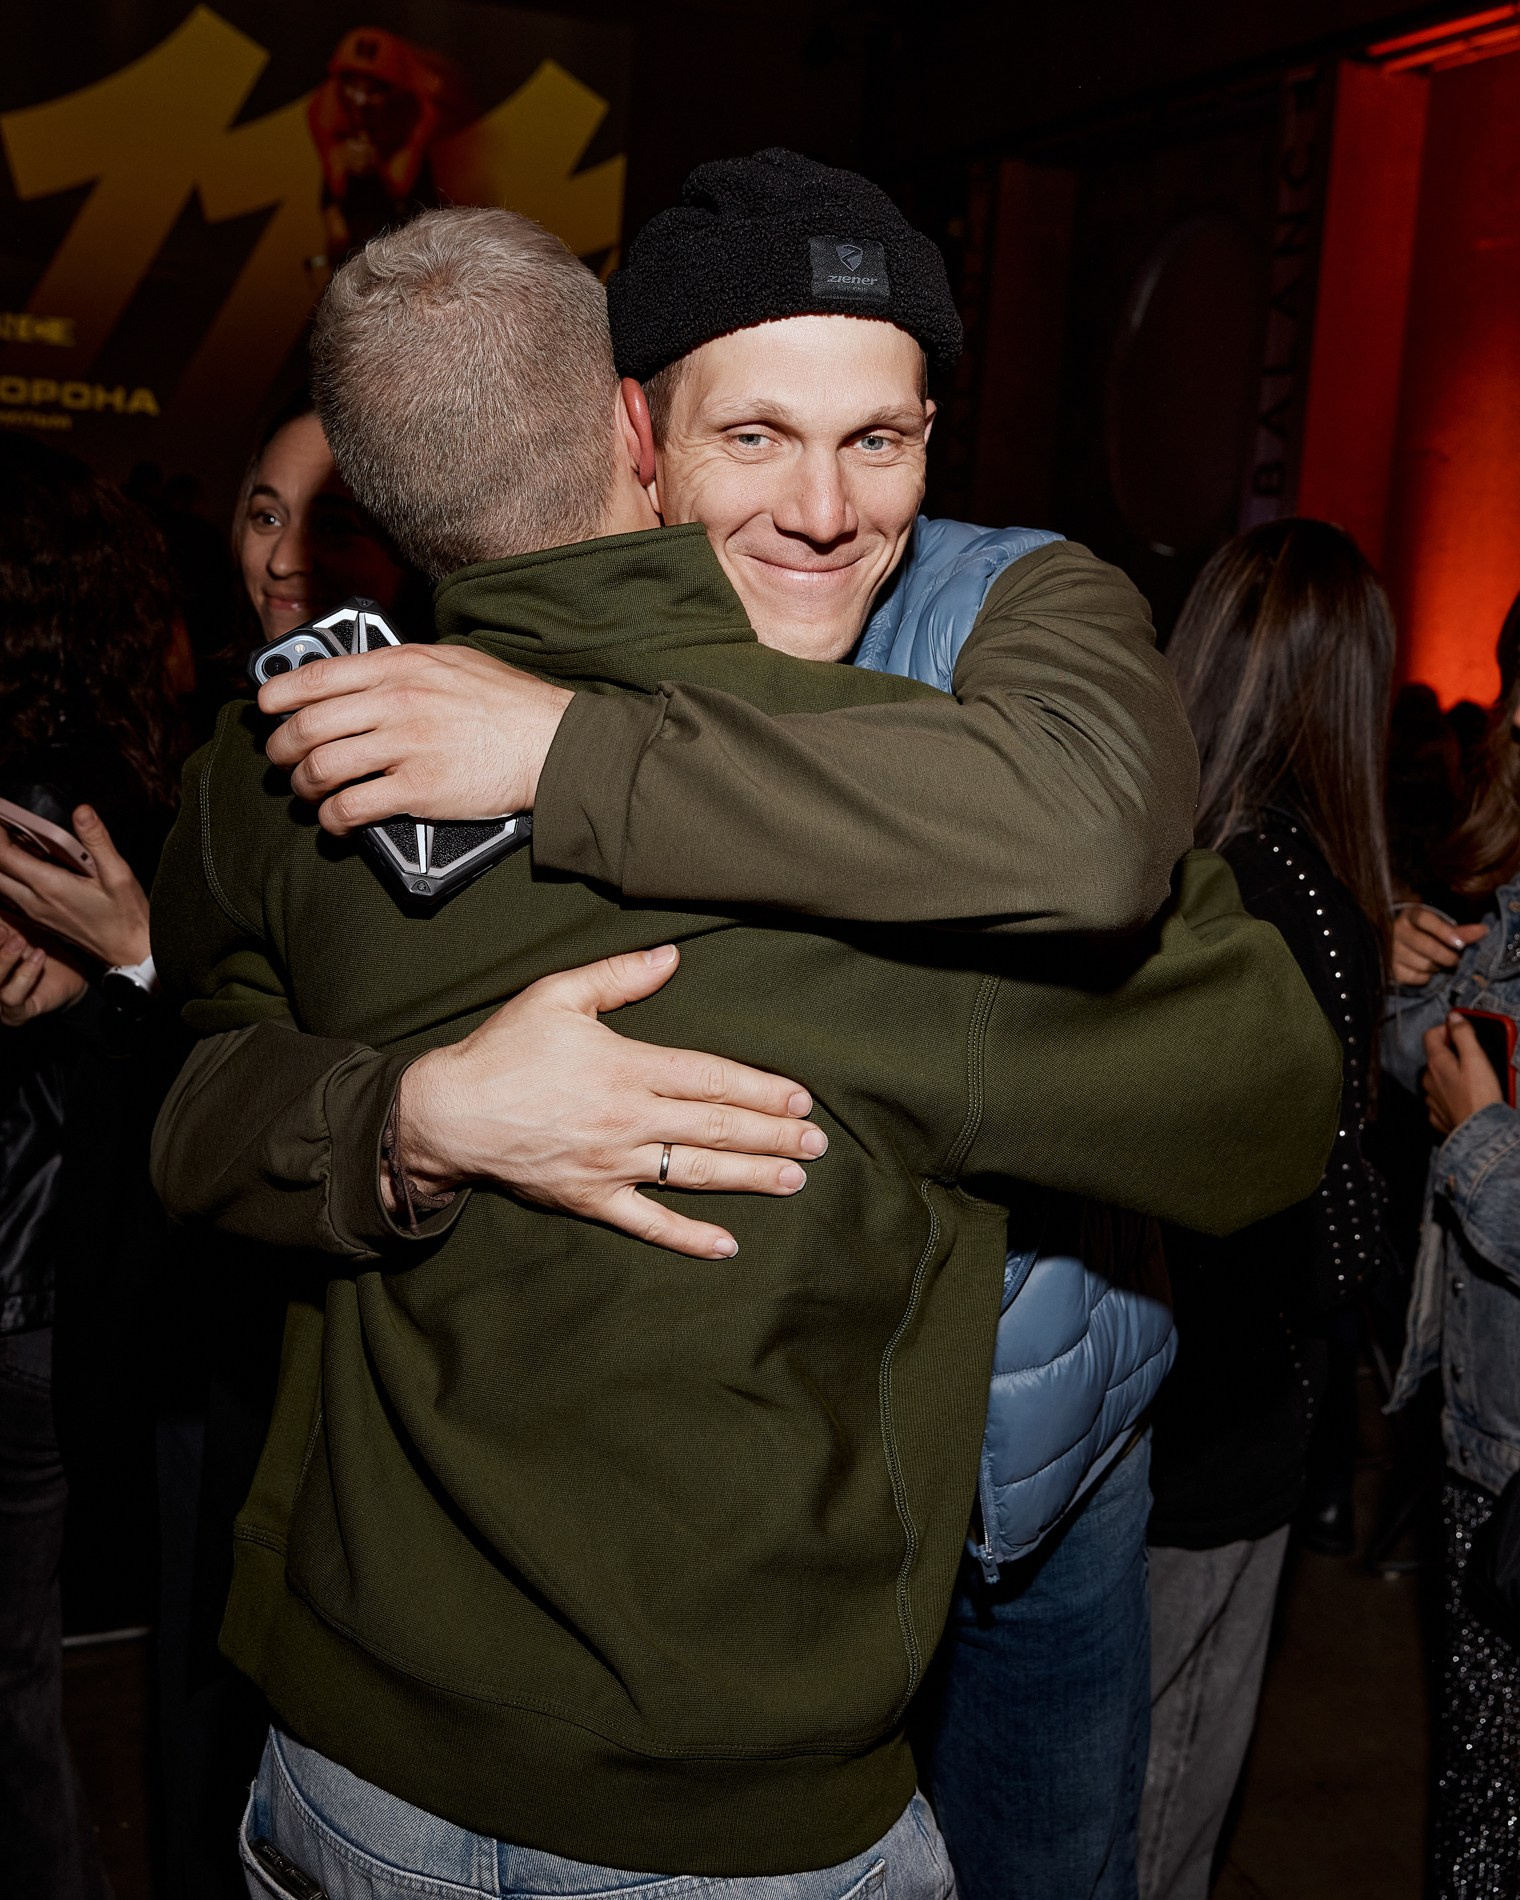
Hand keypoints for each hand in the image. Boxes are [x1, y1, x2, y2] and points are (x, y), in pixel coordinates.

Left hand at [0, 807, 150, 967]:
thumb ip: (96, 841)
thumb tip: (82, 812)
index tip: (3, 814)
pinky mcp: (39, 918)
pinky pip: (10, 893)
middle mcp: (34, 901)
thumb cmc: (127, 916)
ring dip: (2, 862)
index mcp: (50, 886)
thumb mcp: (118, 874)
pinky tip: (25, 862)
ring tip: (13, 839)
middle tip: (6, 824)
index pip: (4, 855)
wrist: (129, 952)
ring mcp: (33, 912)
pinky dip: (9, 875)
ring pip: (0, 883)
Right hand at [0, 919, 86, 1025]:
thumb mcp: (14, 927)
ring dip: (4, 960)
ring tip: (20, 941)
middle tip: (6, 931)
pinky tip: (39, 956)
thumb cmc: (36, 945)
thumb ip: (1, 920)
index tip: (1, 925)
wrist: (72, 970)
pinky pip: (13, 998)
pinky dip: (25, 975)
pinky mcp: (16, 1014)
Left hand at [260, 644, 571, 834]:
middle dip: (282, 749)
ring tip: (309, 793)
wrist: (551, 742)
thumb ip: (405, 666)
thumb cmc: (508, 703)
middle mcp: (395, 703)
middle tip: (282, 761)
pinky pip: (351, 807)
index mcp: (401, 666)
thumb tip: (362, 678)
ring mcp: (405, 747)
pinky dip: (332, 819)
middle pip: (308, 726)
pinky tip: (335, 822)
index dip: (280, 695)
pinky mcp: (417, 791)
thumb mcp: (453, 661)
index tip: (267, 708)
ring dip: (303, 787)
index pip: (318, 677)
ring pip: (321, 768)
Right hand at [393, 944, 827, 1258]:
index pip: (710, 1078)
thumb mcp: (555, 996)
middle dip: (772, 1136)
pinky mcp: (590, 1199)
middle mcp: (627, 1118)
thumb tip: (672, 956)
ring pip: (694, 1173)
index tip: (800, 1100)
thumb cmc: (501, 1051)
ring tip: (793, 1181)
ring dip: (748, 1177)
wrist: (445, 1113)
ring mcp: (611, 1164)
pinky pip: (647, 1224)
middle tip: (818, 1144)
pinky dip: (687, 1237)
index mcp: (626, 1066)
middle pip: (715, 1127)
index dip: (761, 1089)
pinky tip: (726, 1245)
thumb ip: (618, 977)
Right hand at [1393, 905, 1487, 985]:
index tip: (1460, 944)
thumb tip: (1483, 931)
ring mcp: (1390, 951)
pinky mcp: (1391, 970)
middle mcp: (1395, 931)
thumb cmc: (1425, 933)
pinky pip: (1416, 978)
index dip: (1444, 931)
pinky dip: (1426, 977)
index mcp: (1409, 915)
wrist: (1398, 943)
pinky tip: (1427, 970)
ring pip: (1424, 964)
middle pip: (1427, 946)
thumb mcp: (1440, 926)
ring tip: (1439, 962)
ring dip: (1438, 966)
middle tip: (1457, 959)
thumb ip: (1460, 930)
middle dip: (1448, 956)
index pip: (1425, 919)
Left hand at [1423, 1013, 1505, 1135]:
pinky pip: (1441, 1100)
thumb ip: (1463, 1034)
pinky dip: (1451, 1096)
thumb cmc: (1480, 1097)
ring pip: (1437, 1079)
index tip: (1460, 1031)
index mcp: (1436, 1063)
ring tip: (1473, 1080)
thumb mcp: (1476, 1059)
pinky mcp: (1438, 1116)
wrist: (1481, 1134)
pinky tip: (1466, 1098)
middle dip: (1451, 1054)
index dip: (1446, 1029)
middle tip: (1473, 1058)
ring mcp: (1431, 1099)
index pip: (1431, 1035)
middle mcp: (1428, 1080)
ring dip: (1451, 1076)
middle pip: (1435, 1057)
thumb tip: (1453, 1017)